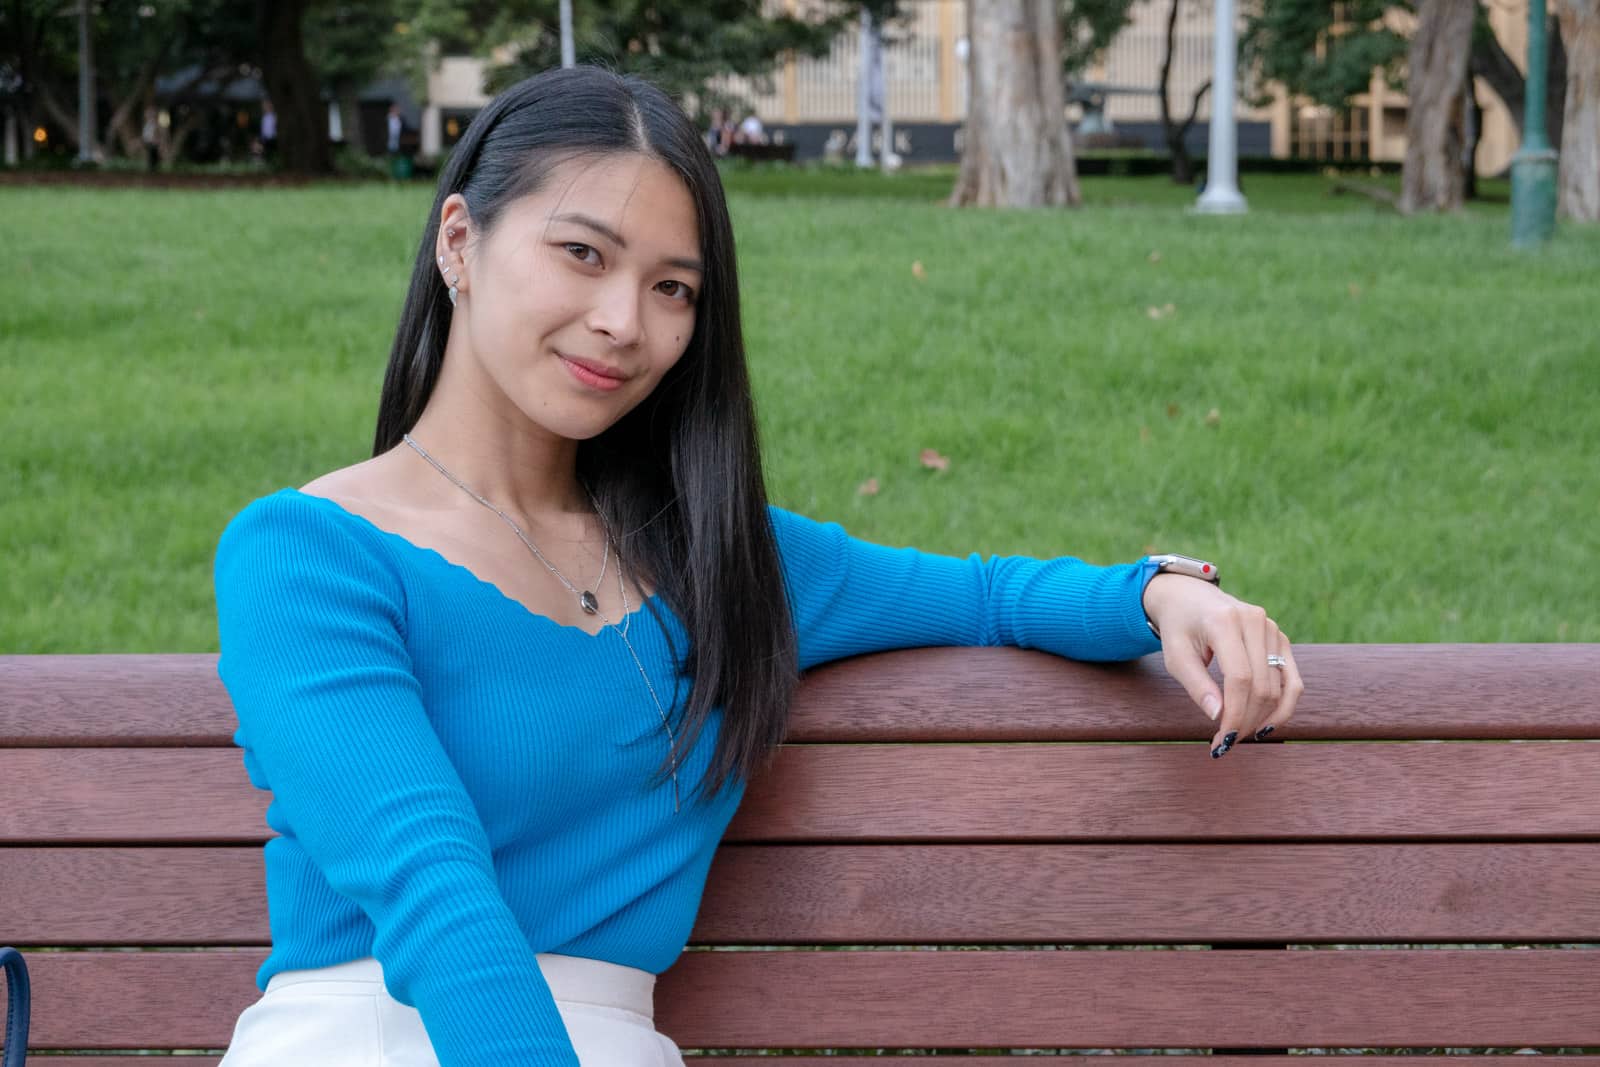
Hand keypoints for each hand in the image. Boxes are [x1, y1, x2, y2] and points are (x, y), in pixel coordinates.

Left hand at [1142, 573, 1303, 757]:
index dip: (1235, 714)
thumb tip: (1218, 717)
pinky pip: (1291, 679)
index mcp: (1225, 621)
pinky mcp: (1281, 639)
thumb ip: (1196, 685)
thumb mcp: (1176, 655)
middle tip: (1227, 742)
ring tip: (1242, 735)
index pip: (1239, 678)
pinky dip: (1283, 706)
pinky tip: (1266, 725)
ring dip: (1264, 718)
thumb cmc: (1179, 628)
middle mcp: (1254, 621)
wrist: (1190, 597)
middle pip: (1262, 686)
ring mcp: (1272, 628)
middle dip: (1247, 720)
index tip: (1222, 739)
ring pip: (1279, 687)